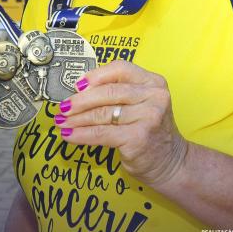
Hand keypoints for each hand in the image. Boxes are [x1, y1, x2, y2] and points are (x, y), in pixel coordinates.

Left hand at [55, 60, 187, 190]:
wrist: (170, 162)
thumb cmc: (148, 131)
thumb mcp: (141, 105)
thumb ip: (118, 94)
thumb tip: (79, 92)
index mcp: (153, 82)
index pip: (120, 69)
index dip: (95, 75)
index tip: (77, 85)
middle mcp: (154, 96)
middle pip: (108, 92)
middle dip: (80, 100)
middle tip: (63, 107)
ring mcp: (148, 117)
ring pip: (102, 114)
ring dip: (77, 118)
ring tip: (62, 121)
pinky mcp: (139, 138)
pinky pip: (101, 133)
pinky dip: (81, 134)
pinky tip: (69, 135)